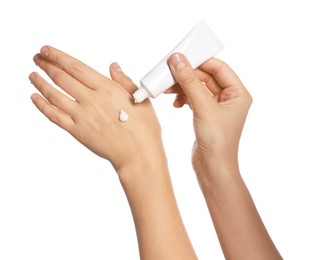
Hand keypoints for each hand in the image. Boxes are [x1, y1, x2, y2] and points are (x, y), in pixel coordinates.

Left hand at [29, 46, 163, 171]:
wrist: (138, 155)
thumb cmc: (143, 129)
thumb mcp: (140, 99)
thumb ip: (124, 81)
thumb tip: (113, 66)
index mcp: (107, 89)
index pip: (76, 67)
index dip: (58, 57)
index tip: (47, 50)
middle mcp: (91, 100)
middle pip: (62, 78)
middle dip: (47, 65)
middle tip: (38, 58)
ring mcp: (82, 117)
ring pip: (54, 95)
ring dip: (40, 83)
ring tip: (32, 75)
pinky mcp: (78, 132)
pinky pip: (55, 116)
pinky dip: (42, 106)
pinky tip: (35, 98)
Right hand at [167, 53, 251, 174]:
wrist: (212, 168)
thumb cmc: (217, 141)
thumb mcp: (203, 107)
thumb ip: (190, 82)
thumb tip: (178, 60)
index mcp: (238, 94)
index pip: (219, 68)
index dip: (200, 61)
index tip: (182, 57)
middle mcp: (229, 99)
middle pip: (205, 77)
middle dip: (187, 76)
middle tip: (169, 73)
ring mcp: (216, 107)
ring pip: (197, 88)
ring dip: (182, 87)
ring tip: (167, 90)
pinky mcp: (205, 115)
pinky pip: (193, 99)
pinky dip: (183, 98)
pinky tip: (175, 103)